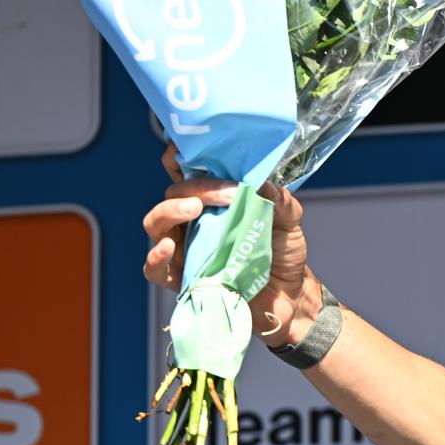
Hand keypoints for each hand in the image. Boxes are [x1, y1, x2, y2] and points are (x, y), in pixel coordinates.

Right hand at [142, 142, 320, 346]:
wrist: (289, 296)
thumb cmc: (282, 254)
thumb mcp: (289, 222)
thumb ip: (280, 200)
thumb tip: (261, 182)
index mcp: (214, 202)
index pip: (186, 173)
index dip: (179, 157)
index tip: (188, 148)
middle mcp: (193, 222)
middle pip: (171, 194)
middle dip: (191, 187)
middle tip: (216, 194)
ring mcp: (184, 249)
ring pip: (155, 224)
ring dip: (169, 212)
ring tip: (192, 209)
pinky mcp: (182, 279)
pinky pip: (155, 268)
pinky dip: (156, 256)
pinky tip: (169, 247)